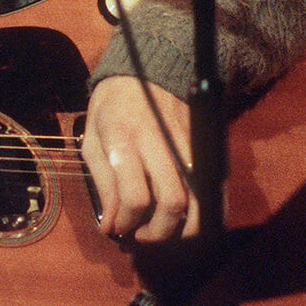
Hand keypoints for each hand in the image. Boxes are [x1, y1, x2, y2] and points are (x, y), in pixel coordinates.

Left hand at [81, 75, 196, 242]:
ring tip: (167, 233)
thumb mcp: (93, 138)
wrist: (147, 69)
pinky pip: (213, 187)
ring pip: (200, 198)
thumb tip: (111, 225)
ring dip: (187, 228)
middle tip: (144, 236)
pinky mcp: (204, 144)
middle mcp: (158, 141)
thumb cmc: (112, 105)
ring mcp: (186, 142)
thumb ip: (104, 184)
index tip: (119, 228)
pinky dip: (206, 211)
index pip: (134, 195)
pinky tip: (188, 219)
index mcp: (123, 137)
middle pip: (172, 201)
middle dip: (160, 231)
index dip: (127, 223)